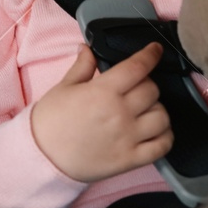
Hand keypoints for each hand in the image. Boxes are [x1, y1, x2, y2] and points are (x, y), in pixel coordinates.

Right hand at [29, 42, 172, 182]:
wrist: (42, 157)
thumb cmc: (51, 121)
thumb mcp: (64, 87)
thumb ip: (82, 66)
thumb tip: (87, 48)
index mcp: (103, 92)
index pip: (137, 67)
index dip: (151, 54)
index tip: (155, 50)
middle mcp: (120, 113)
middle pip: (152, 90)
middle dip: (147, 83)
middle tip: (137, 87)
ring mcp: (128, 138)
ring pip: (162, 117)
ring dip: (158, 109)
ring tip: (146, 110)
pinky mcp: (130, 159)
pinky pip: (162, 146)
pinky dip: (166, 136)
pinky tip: (156, 131)